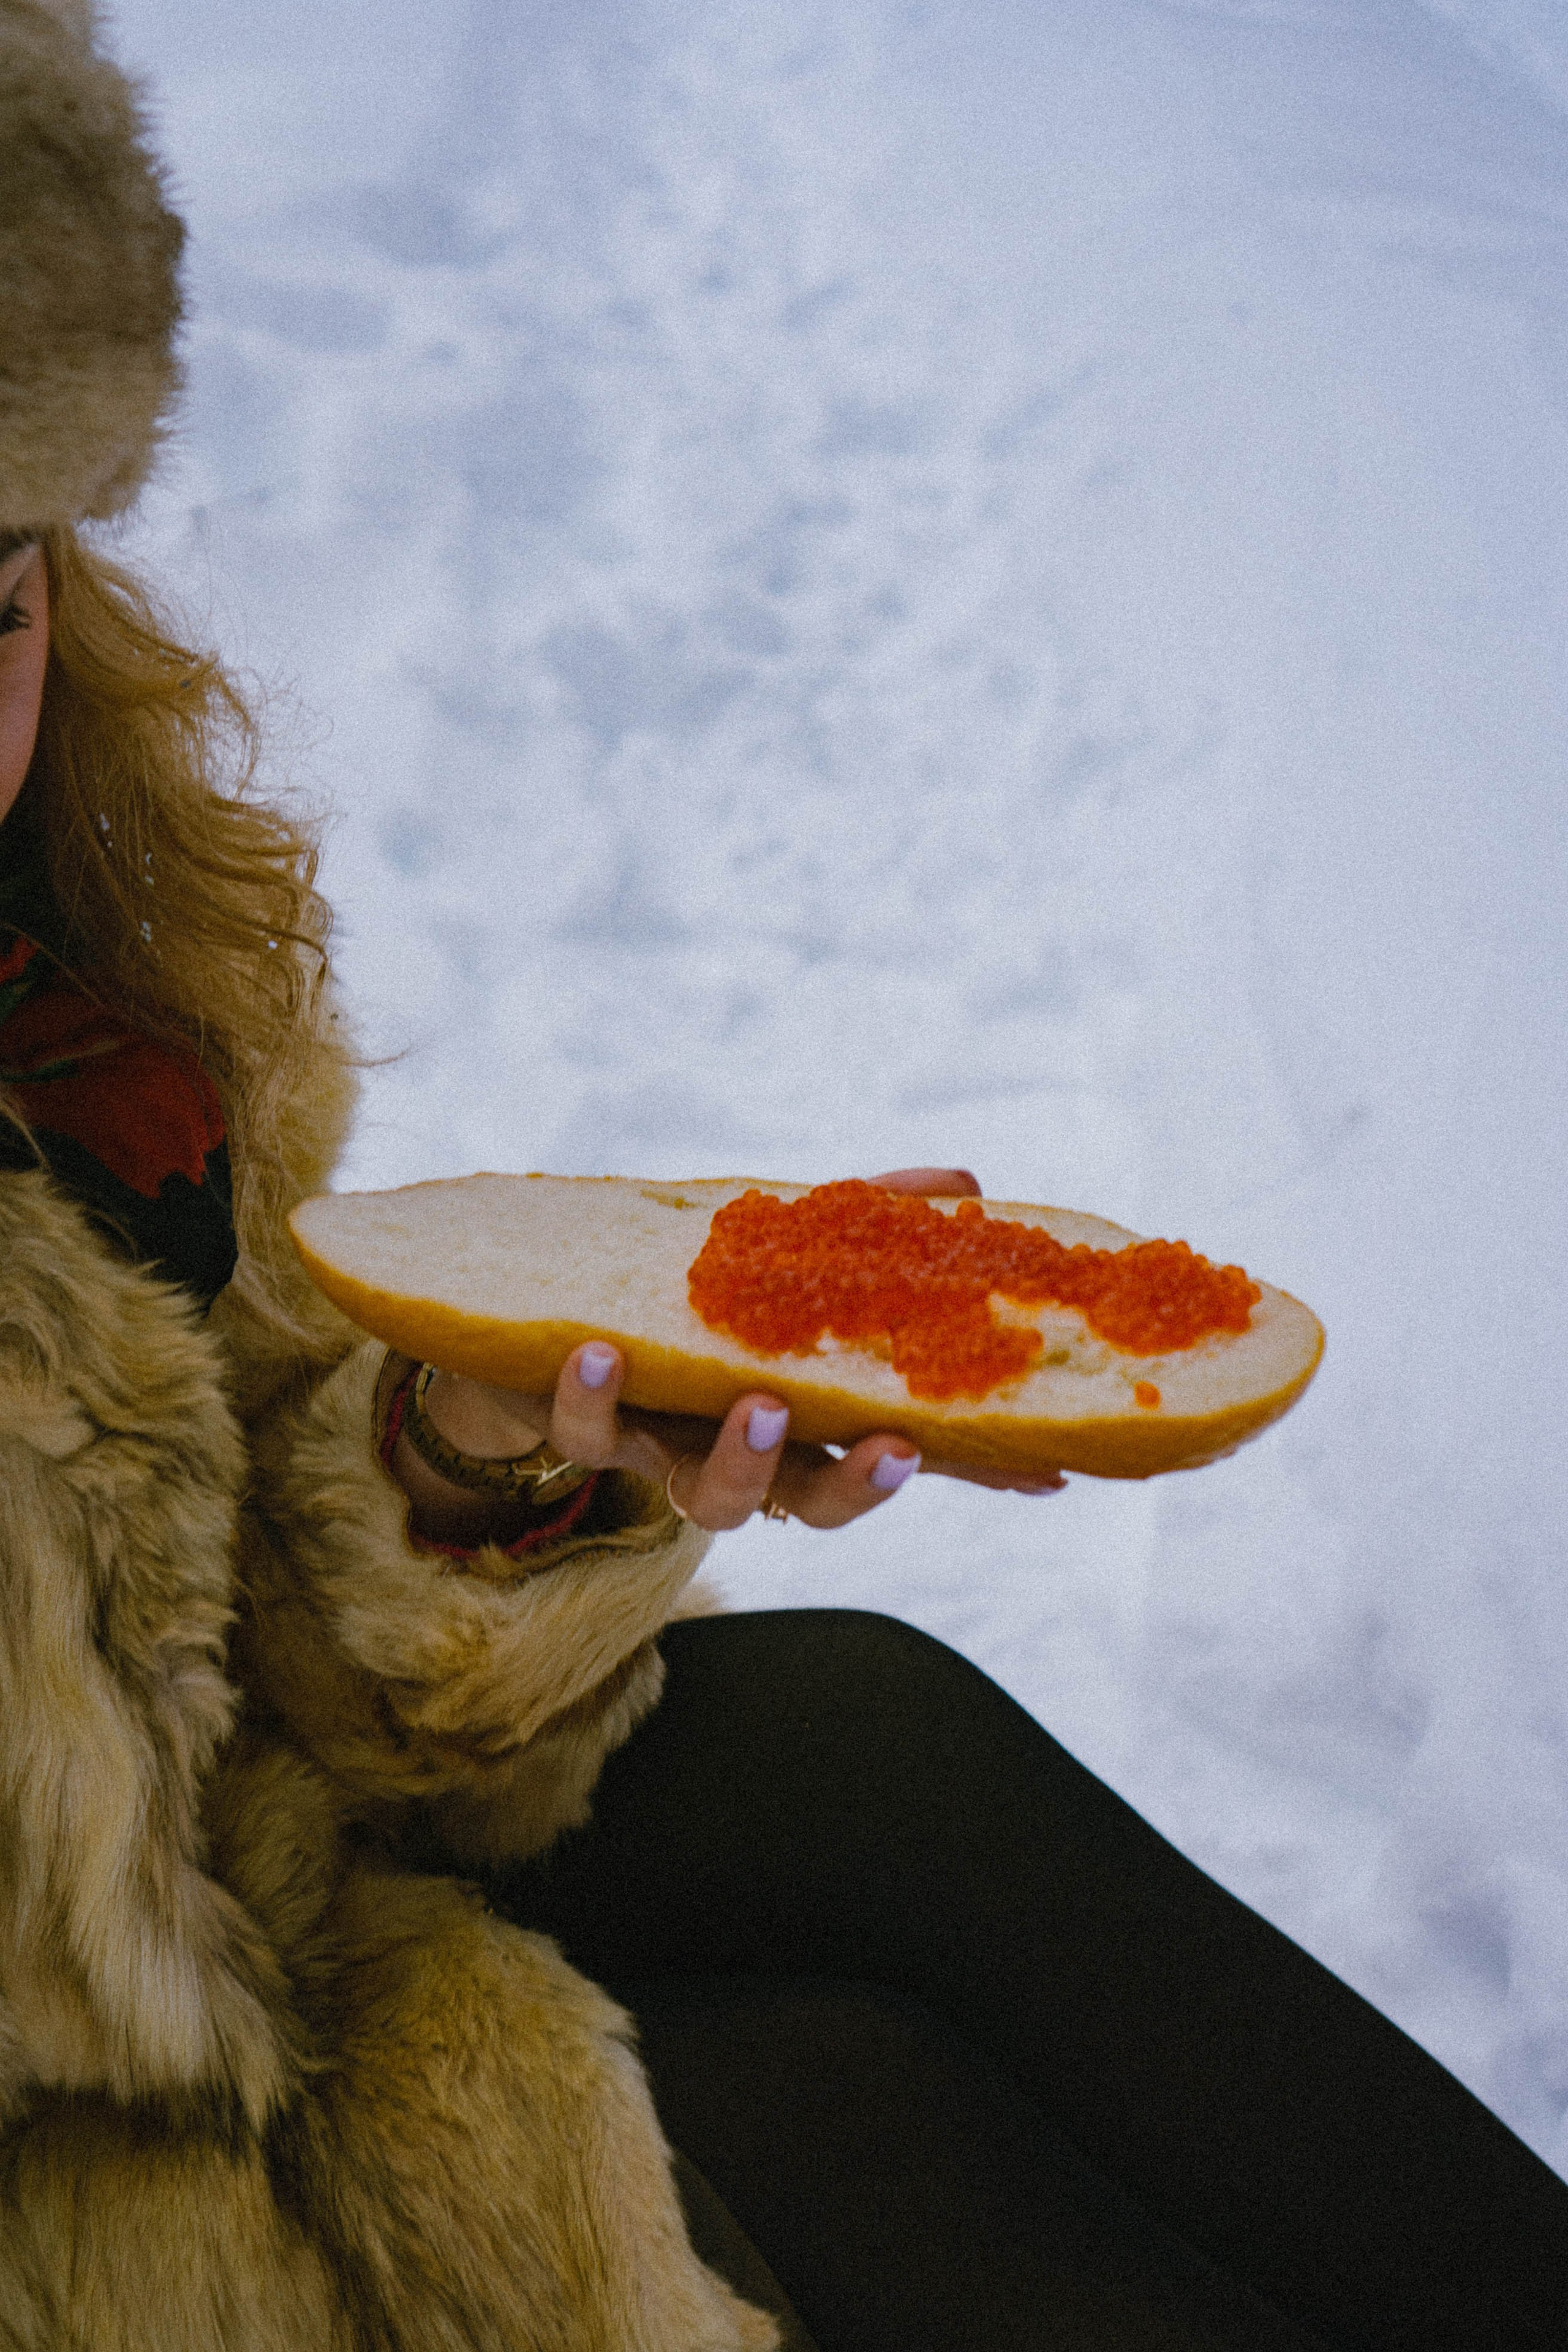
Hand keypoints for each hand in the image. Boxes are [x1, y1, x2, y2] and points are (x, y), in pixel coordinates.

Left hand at [404, 1166, 1064, 1538]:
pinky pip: (584, 1431)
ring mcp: (664, 1444)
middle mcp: (740, 1446)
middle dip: (856, 1487)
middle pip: (812, 1503)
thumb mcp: (782, 1238)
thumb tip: (969, 1185)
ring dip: (738, 1459)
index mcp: (805, 1411)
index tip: (1045, 1472)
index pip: (898, 1446)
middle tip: (887, 1448)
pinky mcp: (586, 1426)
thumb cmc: (684, 1285)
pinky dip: (591, 1396)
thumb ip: (869, 1215)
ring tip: (755, 1404)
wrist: (538, 1312)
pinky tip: (597, 1349)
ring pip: (708, 1497)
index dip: (973, 1470)